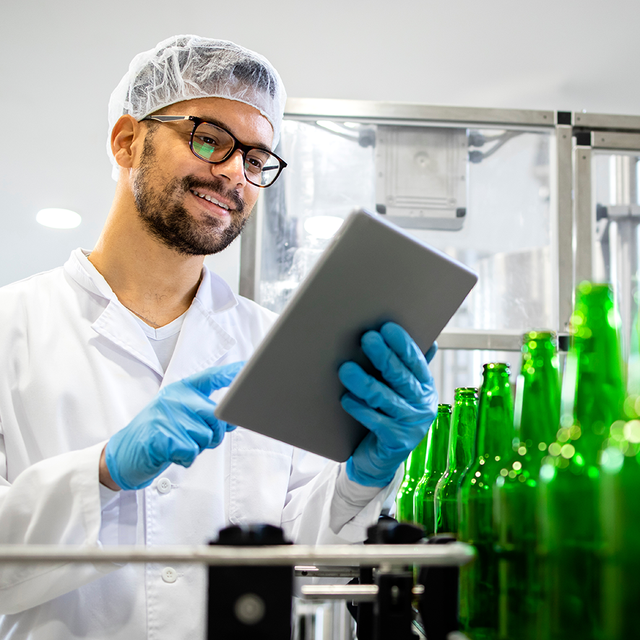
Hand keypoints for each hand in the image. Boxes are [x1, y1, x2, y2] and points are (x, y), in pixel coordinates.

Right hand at [104, 362, 242, 490]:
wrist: (122, 455)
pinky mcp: (163, 437)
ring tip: (177, 445)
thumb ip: (203, 413)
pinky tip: (170, 454)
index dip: (232, 373)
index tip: (248, 366)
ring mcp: (168, 416)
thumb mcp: (178, 416)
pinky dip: (185, 459)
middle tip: (195, 439)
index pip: (211, 377)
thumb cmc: (157, 435)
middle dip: (214, 433)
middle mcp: (175, 398)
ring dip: (197, 448)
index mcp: (180, 390)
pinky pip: (191, 452)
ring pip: (206, 437)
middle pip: (217, 415)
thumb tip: (232, 418)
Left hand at [339, 322, 437, 486]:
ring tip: (346, 369)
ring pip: (385, 398)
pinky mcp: (397, 442)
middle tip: (367, 338)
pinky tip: (346, 399)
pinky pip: (376, 422)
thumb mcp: (400, 391)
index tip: (387, 327)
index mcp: (425, 386)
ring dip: (365, 382)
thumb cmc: (386, 415)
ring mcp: (412, 425)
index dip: (403, 344)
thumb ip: (409, 367)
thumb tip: (431, 341)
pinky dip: (360, 409)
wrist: (378, 460)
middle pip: (401, 376)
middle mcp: (423, 404)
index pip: (415, 361)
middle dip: (383, 356)